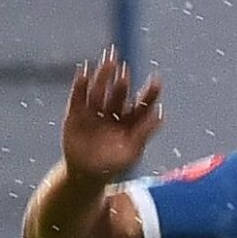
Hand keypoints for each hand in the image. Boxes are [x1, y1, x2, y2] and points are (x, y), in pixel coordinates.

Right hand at [63, 48, 163, 182]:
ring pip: (99, 91)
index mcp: (129, 121)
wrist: (86, 175)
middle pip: (119, 93)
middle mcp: (112, 112)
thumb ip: (144, 132)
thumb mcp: (131, 151)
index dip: (149, 93)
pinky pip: (78, 97)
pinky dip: (80, 85)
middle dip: (122, 81)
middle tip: (126, 69)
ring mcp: (94, 111)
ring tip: (108, 62)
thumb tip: (161, 114)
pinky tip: (83, 73)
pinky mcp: (76, 113)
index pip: (141, 104)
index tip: (157, 81)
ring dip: (103, 76)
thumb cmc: (113, 165)